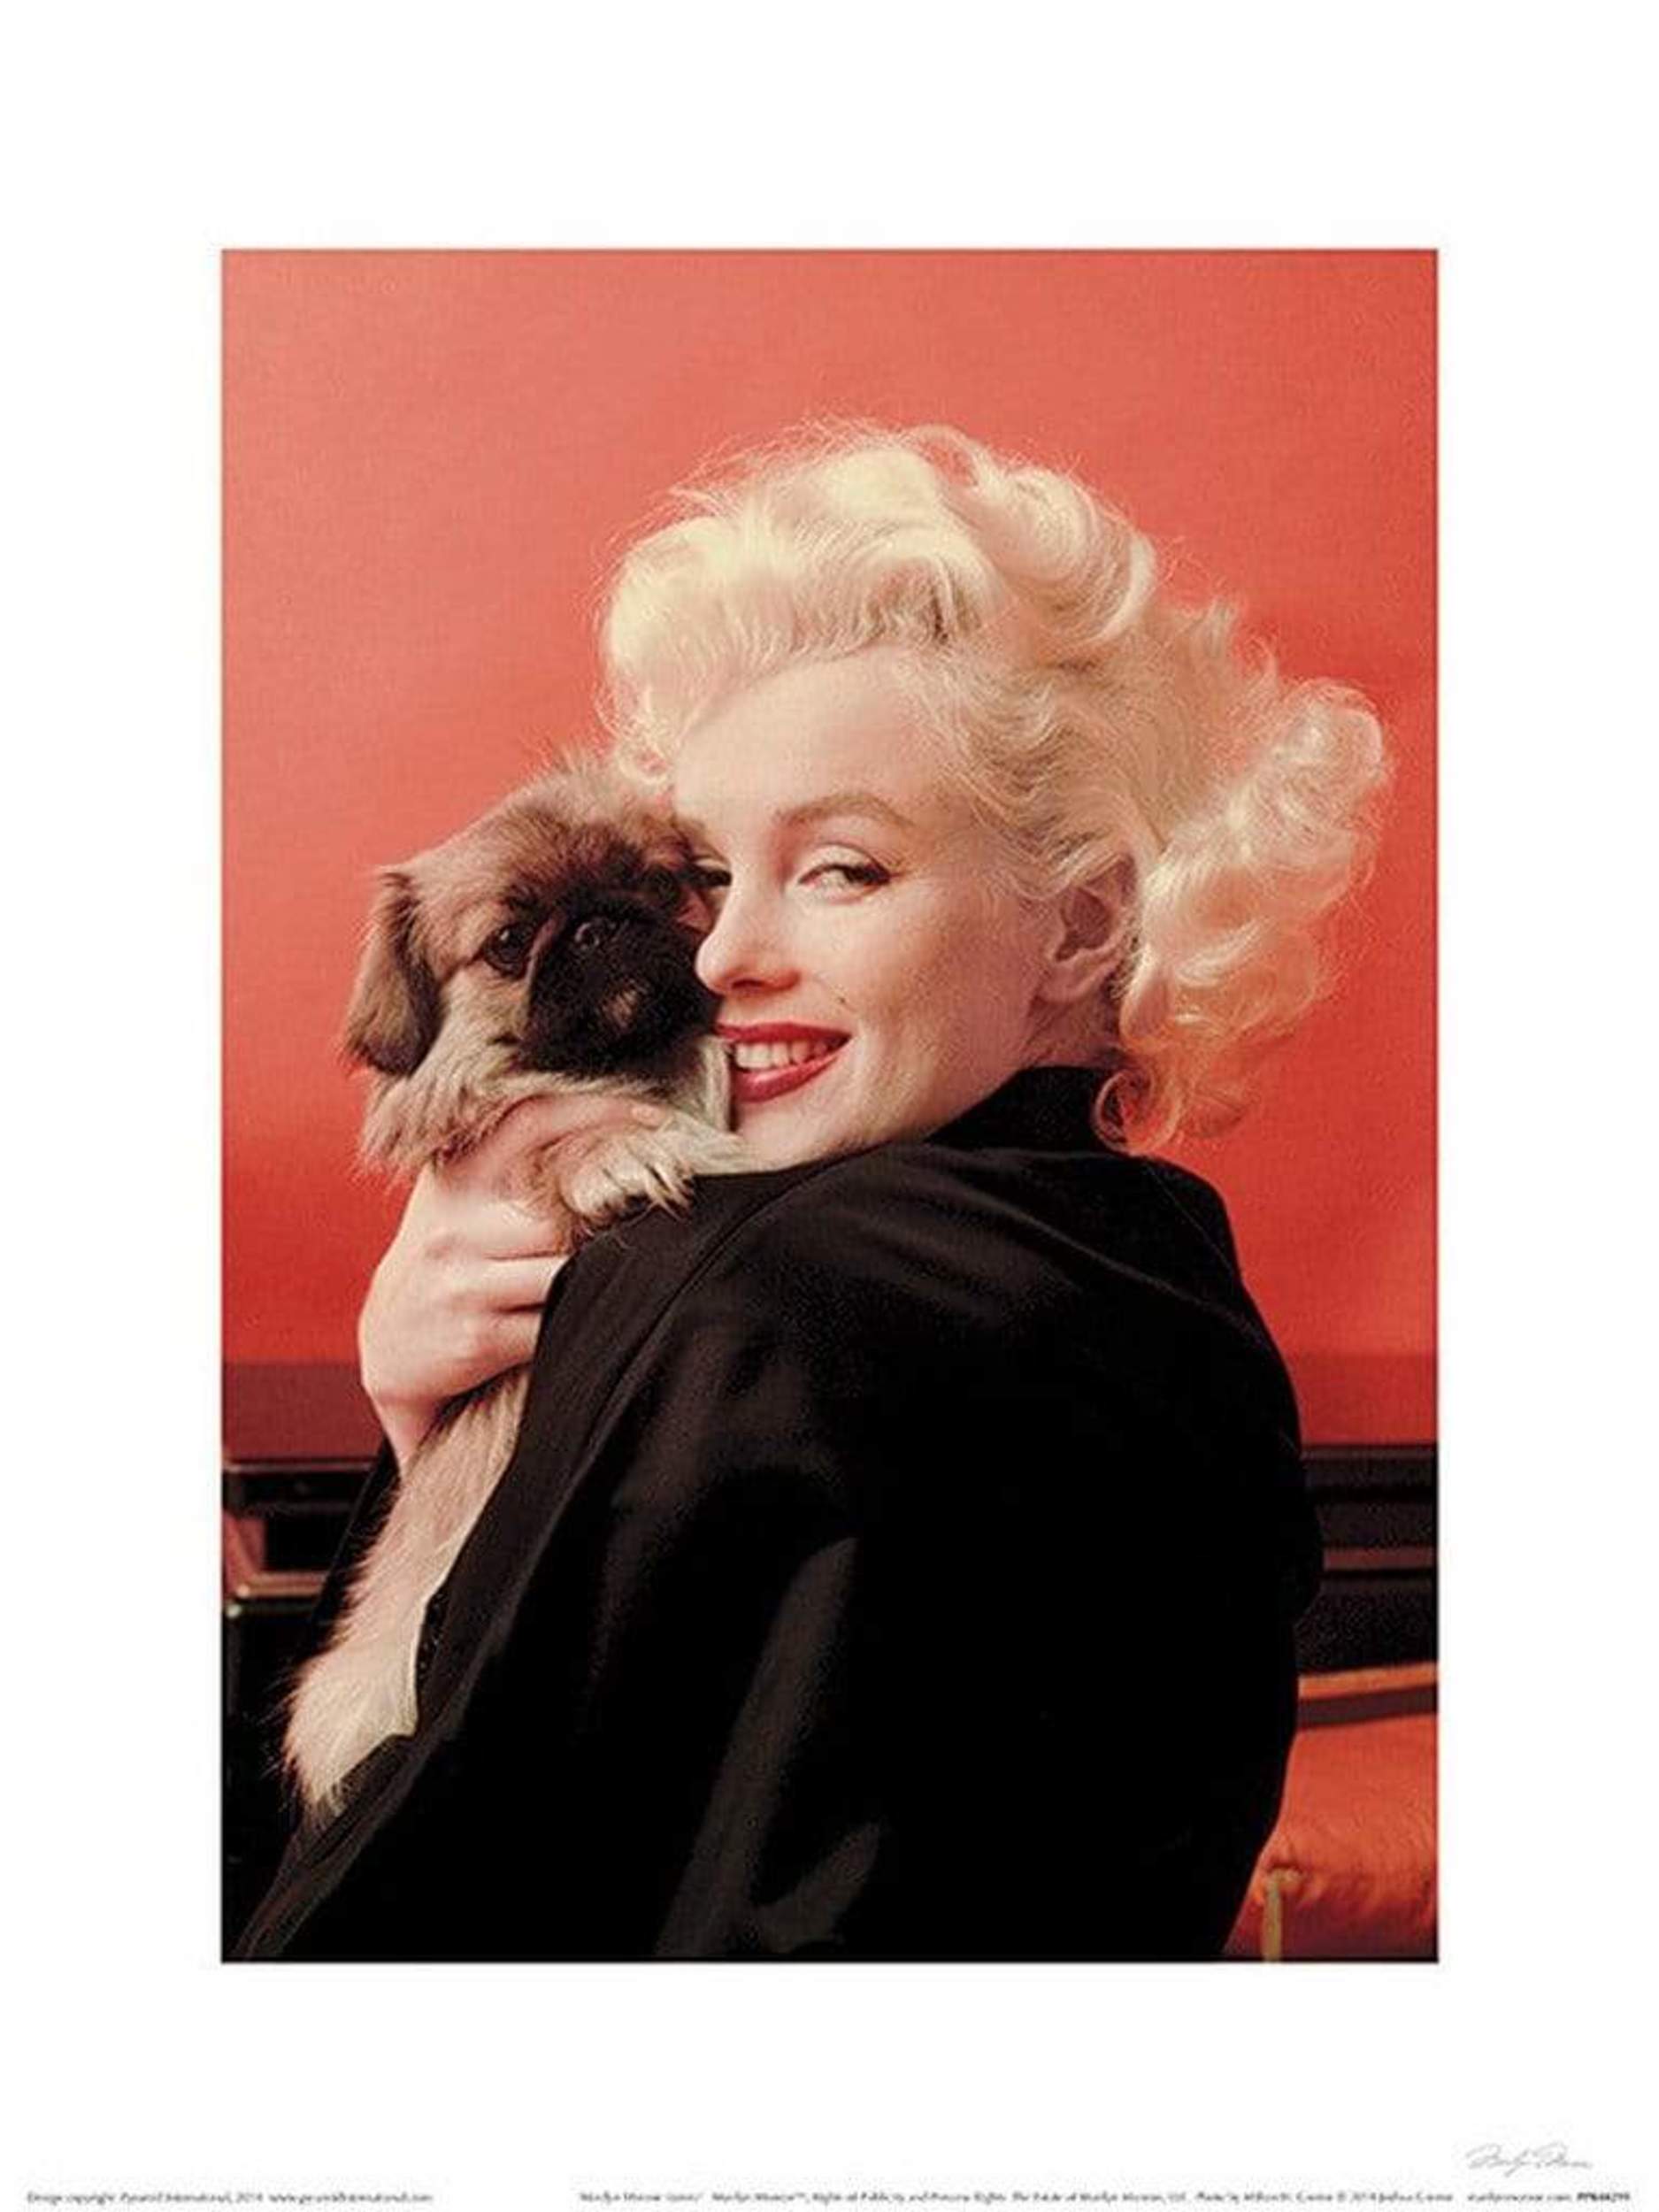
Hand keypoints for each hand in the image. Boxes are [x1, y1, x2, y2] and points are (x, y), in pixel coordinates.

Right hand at [358, 1093, 667, 1466]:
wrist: (390, 1346)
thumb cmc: (445, 1258)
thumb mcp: (456, 1197)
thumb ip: (508, 1159)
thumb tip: (608, 1127)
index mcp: (458, 1177)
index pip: (532, 1119)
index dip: (598, 1110)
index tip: (656, 1116)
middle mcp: (456, 1225)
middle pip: (561, 1211)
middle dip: (606, 1220)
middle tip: (643, 1219)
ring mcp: (465, 1282)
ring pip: (564, 1270)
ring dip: (596, 1275)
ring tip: (615, 1272)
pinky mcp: (479, 1337)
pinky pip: (554, 1324)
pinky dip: (577, 1320)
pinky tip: (579, 1318)